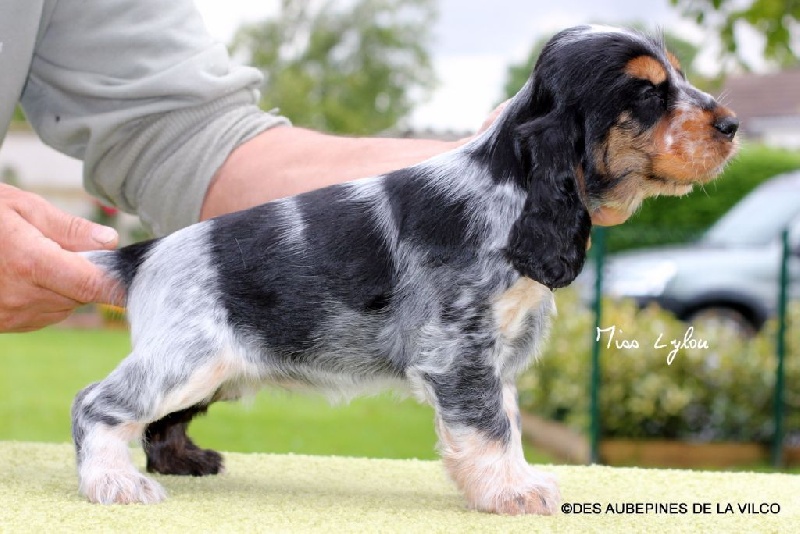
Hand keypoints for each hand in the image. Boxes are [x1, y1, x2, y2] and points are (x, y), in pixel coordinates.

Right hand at [0, 184, 120, 331]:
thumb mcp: (20, 206)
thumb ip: (69, 228)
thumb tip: (110, 242)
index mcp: (29, 263)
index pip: (93, 285)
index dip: (118, 282)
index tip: (134, 276)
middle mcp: (21, 297)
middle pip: (82, 294)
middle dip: (84, 273)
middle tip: (65, 247)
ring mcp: (10, 316)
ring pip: (65, 305)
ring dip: (65, 285)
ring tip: (35, 256)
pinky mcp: (5, 325)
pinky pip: (44, 313)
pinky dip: (45, 295)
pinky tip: (23, 274)